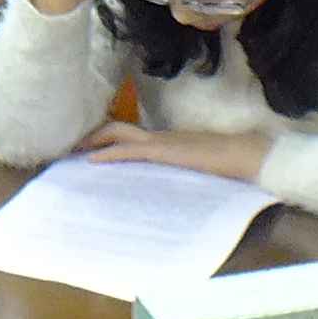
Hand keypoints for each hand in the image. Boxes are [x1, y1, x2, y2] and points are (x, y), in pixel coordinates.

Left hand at [80, 119, 266, 180]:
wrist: (246, 156)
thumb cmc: (229, 167)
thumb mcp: (196, 172)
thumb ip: (179, 175)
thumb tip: (167, 190)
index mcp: (167, 142)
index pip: (131, 135)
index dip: (108, 139)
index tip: (88, 149)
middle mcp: (160, 137)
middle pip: (118, 128)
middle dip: (92, 136)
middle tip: (70, 147)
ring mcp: (161, 141)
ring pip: (118, 133)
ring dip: (93, 140)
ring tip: (73, 150)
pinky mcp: (164, 150)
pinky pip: (130, 149)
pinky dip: (108, 153)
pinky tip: (91, 160)